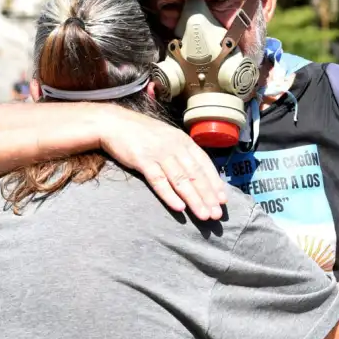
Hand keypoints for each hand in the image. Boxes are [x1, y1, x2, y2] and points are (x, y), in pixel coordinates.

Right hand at [98, 109, 227, 220]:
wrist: (115, 123)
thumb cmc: (144, 133)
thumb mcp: (169, 137)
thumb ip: (182, 152)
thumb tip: (198, 172)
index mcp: (184, 141)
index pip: (204, 164)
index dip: (215, 182)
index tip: (223, 199)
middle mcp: (175, 147)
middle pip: (195, 175)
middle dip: (208, 196)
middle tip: (217, 214)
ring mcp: (159, 153)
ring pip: (181, 180)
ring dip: (194, 199)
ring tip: (204, 215)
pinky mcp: (142, 161)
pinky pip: (158, 181)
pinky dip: (170, 195)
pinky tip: (179, 208)